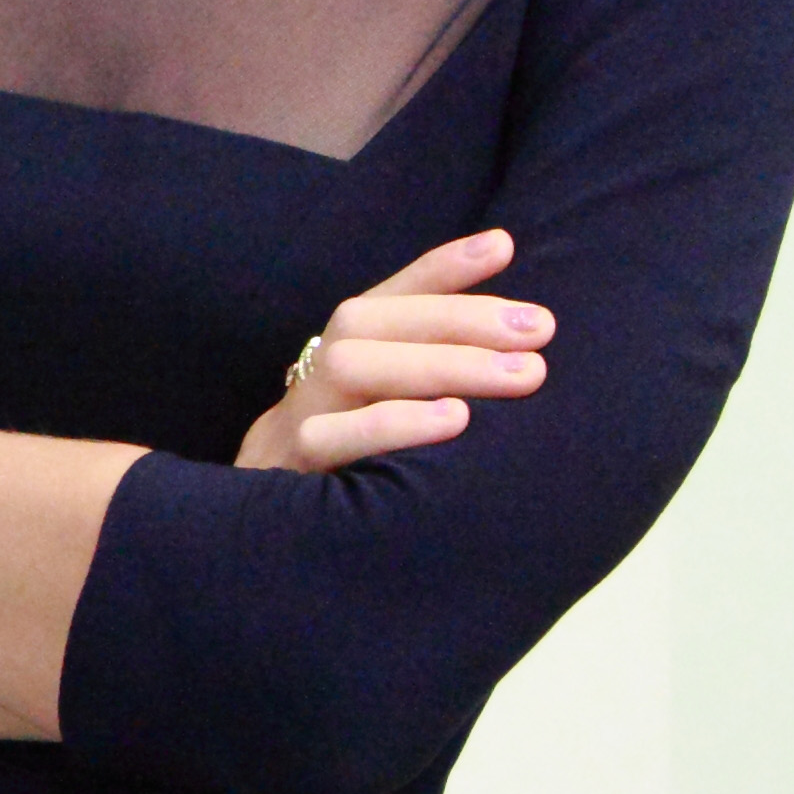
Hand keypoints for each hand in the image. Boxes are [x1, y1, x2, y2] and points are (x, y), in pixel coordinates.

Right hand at [240, 229, 550, 472]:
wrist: (253, 548)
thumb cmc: (351, 482)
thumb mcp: (385, 422)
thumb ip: (434, 380)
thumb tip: (519, 332)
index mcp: (333, 362)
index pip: (383, 300)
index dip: (439, 269)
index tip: (502, 244)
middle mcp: (308, 382)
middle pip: (363, 322)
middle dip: (457, 319)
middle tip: (540, 330)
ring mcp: (292, 426)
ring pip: (346, 367)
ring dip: (437, 363)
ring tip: (517, 373)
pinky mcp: (288, 477)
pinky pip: (328, 440)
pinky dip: (393, 425)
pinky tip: (455, 421)